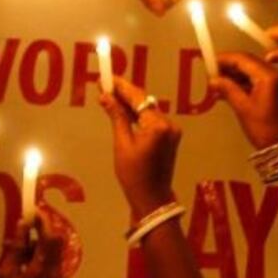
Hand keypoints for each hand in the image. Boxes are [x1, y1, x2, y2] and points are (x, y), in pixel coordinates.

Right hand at [0, 209, 66, 277]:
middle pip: (56, 244)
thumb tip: (23, 223)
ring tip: (20, 245)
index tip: (35, 210)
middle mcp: (55, 277)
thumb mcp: (4, 273)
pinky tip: (26, 258)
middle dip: (43, 230)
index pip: (49, 239)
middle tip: (28, 222)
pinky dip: (41, 256)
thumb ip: (17, 247)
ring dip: (40, 244)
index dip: (44, 222)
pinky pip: (53, 263)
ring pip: (55, 253)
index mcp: (40, 274)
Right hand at [99, 77, 179, 214]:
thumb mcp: (122, 145)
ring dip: (130, 104)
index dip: (121, 86)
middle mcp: (169, 124)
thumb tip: (105, 96)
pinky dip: (138, 115)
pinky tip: (123, 111)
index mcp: (158, 126)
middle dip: (125, 93)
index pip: (138, 98)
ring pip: (148, 110)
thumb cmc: (134, 176)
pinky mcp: (171, 137)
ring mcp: (172, 130)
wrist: (152, 199)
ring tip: (110, 96)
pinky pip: (152, 119)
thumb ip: (117, 117)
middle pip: (144, 102)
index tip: (106, 78)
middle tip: (104, 85)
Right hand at [210, 52, 277, 149]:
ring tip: (217, 82)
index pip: (244, 59)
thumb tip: (212, 80)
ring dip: (235, 74)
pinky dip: (243, 82)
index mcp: (270, 77)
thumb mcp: (242, 108)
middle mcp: (277, 73)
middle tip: (212, 73)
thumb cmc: (262, 128)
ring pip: (252, 69)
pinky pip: (257, 78)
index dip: (225, 59)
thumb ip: (227, 89)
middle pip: (249, 62)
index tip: (209, 63)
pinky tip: (228, 88)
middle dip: (229, 66)